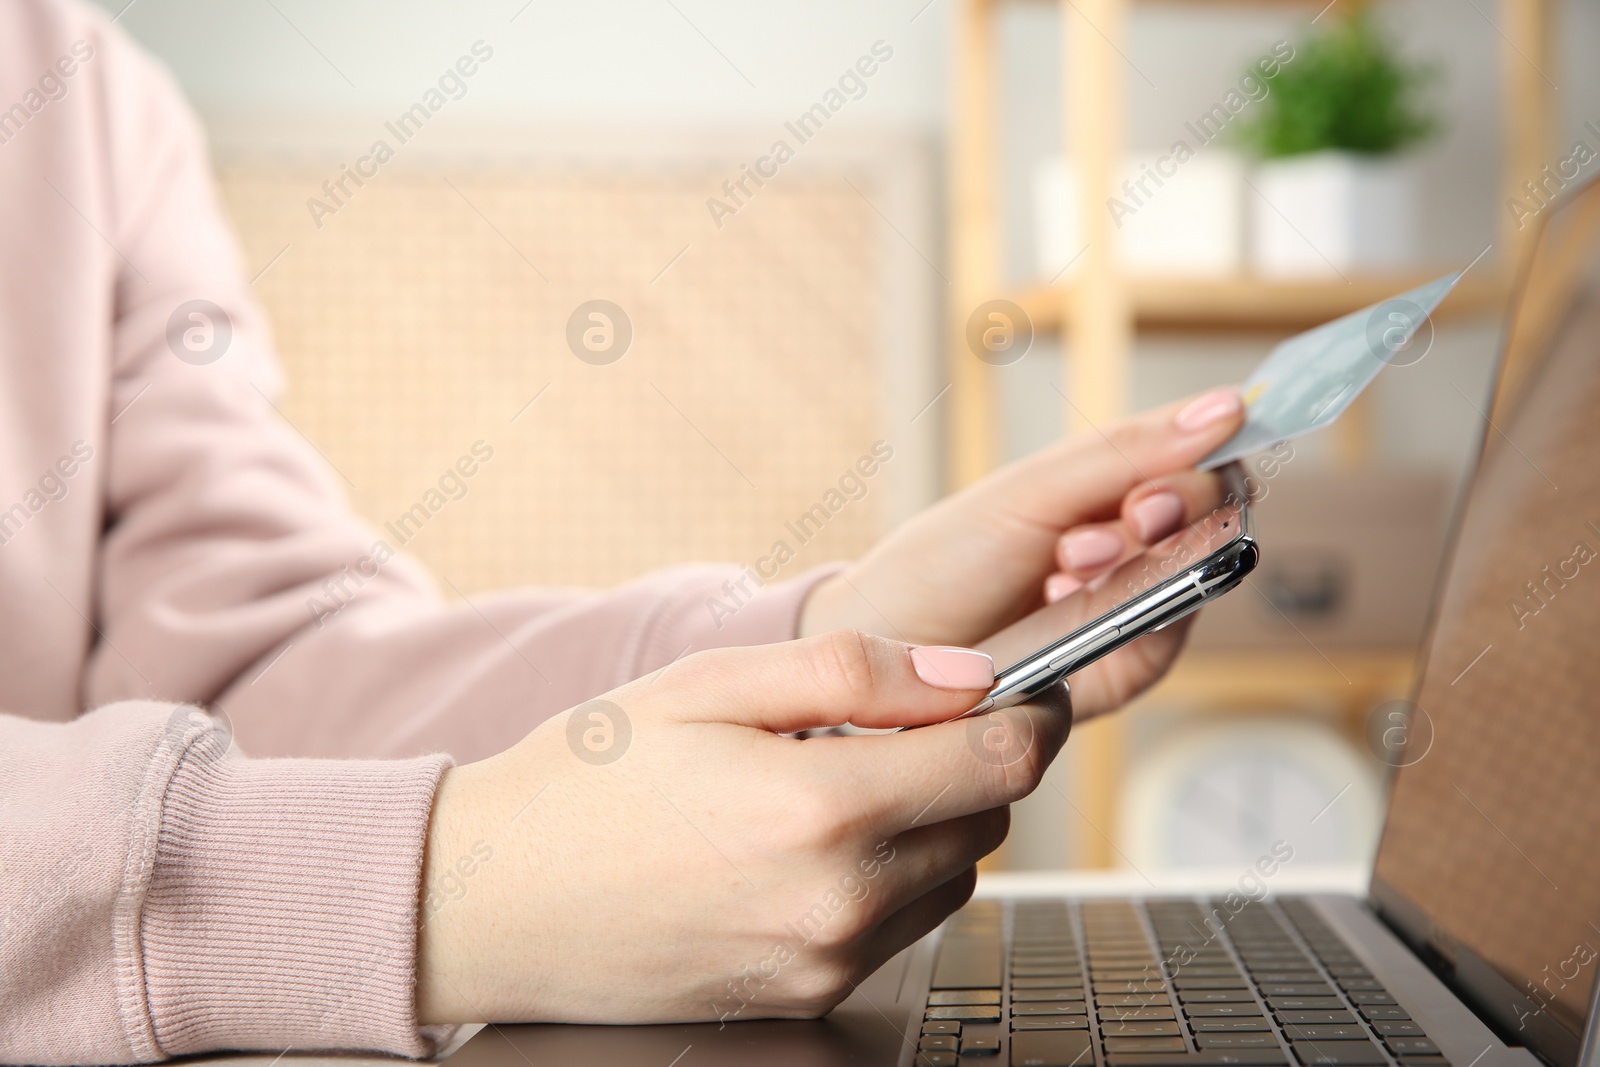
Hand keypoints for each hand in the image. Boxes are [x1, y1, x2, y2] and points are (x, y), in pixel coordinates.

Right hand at [415, 631, 1069, 1024]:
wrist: (489, 902)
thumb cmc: (585, 782)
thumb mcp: (708, 685)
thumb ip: (851, 671)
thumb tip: (963, 674)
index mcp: (816, 807)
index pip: (999, 759)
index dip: (1026, 712)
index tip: (1018, 690)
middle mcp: (837, 901)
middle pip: (990, 820)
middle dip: (971, 762)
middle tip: (902, 726)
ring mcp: (824, 960)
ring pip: (955, 876)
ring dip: (933, 822)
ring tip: (842, 784)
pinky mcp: (806, 997)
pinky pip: (900, 929)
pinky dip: (890, 878)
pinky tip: (813, 845)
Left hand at [799, 387, 1243, 720]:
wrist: (886, 648)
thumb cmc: (941, 564)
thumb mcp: (1030, 493)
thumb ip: (1126, 452)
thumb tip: (1230, 405)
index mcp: (1112, 493)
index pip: (1205, 463)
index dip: (1209, 460)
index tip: (1181, 461)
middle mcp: (1134, 549)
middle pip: (1218, 515)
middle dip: (1175, 507)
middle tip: (1133, 515)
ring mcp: (1133, 611)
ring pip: (1199, 576)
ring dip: (1139, 559)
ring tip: (1066, 562)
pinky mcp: (1122, 672)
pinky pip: (1167, 642)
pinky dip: (1130, 618)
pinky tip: (1067, 605)